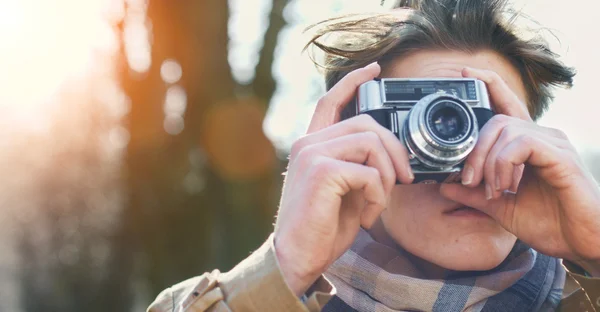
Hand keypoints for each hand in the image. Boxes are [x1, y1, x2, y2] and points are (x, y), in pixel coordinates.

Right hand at [273, 63, 413, 295]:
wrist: (297, 258)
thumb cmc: (321, 228)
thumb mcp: (346, 192)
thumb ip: (360, 167)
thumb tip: (391, 158)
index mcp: (312, 146)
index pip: (330, 101)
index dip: (353, 82)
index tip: (374, 69)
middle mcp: (308, 144)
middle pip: (367, 123)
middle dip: (395, 149)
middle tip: (405, 179)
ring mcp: (312, 154)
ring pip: (372, 143)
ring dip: (388, 176)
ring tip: (380, 203)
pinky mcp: (321, 171)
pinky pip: (370, 172)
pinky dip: (379, 196)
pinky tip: (369, 216)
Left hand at [440, 67, 599, 273]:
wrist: (581, 243)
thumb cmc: (551, 224)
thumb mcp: (501, 208)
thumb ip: (474, 194)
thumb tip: (444, 184)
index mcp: (528, 145)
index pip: (506, 104)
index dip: (488, 85)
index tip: (464, 75)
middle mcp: (542, 137)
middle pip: (496, 120)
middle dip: (474, 150)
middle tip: (469, 181)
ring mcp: (554, 143)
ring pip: (506, 129)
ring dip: (488, 162)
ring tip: (492, 191)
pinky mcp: (561, 156)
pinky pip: (522, 143)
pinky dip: (504, 164)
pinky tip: (505, 187)